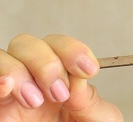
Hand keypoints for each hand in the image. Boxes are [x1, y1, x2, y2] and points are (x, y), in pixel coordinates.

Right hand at [0, 34, 121, 120]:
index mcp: (60, 79)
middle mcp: (32, 82)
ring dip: (20, 71)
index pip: (58, 45)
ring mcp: (10, 96)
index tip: (88, 69)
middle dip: (47, 62)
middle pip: (27, 44)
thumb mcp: (98, 121)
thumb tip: (78, 81)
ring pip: (4, 57)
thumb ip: (92, 101)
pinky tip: (7, 87)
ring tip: (35, 101)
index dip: (72, 50)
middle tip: (60, 93)